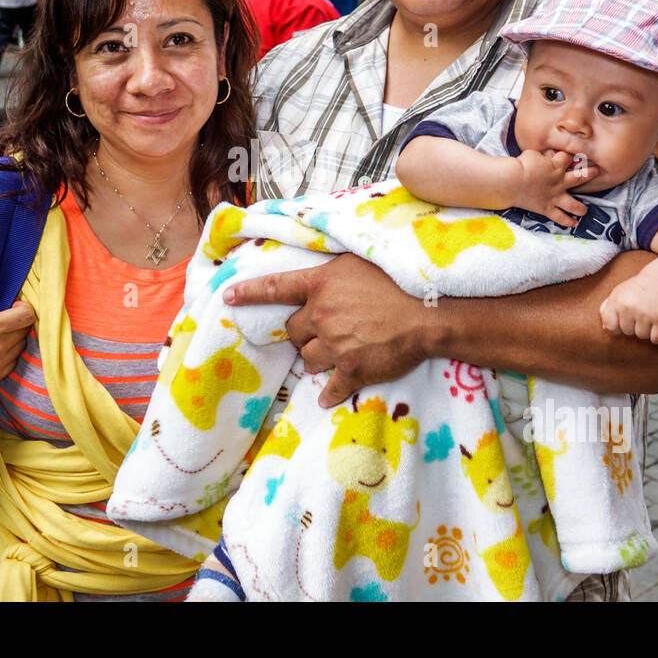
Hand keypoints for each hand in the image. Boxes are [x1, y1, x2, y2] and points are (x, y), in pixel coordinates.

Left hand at [223, 254, 428, 407]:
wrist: (429, 311)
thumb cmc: (400, 280)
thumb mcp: (359, 262)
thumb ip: (332, 273)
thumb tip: (319, 281)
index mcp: (320, 285)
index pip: (275, 288)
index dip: (249, 292)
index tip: (228, 297)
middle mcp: (321, 314)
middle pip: (293, 330)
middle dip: (303, 332)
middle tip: (325, 329)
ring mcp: (335, 344)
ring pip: (308, 357)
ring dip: (317, 356)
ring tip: (338, 351)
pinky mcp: (351, 369)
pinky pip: (331, 387)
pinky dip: (329, 392)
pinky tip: (327, 396)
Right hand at [513, 150, 594, 227]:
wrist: (512, 181)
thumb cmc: (520, 165)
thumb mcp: (532, 154)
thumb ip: (542, 156)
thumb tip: (543, 157)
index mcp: (556, 166)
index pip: (569, 157)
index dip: (571, 155)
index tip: (573, 155)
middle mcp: (560, 181)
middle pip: (580, 177)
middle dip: (590, 173)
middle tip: (597, 171)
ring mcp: (555, 196)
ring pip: (573, 204)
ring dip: (581, 208)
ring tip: (585, 210)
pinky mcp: (547, 208)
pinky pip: (560, 217)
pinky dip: (567, 221)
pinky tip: (574, 224)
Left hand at [599, 275, 657, 344]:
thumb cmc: (636, 290)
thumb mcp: (618, 294)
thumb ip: (607, 310)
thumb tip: (606, 328)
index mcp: (618, 302)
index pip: (610, 327)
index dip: (616, 325)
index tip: (622, 319)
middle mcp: (630, 308)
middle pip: (627, 332)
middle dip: (633, 325)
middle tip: (640, 312)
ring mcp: (647, 314)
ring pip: (642, 336)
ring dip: (646, 329)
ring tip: (649, 316)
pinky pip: (657, 339)